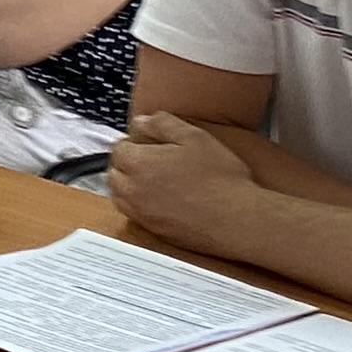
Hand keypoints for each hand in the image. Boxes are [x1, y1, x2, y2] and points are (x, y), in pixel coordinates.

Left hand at [106, 112, 255, 245]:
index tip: (148, 142)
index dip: (134, 142)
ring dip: (128, 184)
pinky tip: (160, 199)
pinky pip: (132, 214)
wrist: (236, 219)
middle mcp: (133, 190)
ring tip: (151, 179)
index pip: (119, 148)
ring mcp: (141, 213)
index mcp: (139, 164)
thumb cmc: (220, 178)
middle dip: (126, 163)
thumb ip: (163, 124)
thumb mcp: (195, 137)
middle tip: (149, 159)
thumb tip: (141, 121)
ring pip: (119, 195)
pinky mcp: (152, 230)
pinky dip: (137, 204)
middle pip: (114, 172)